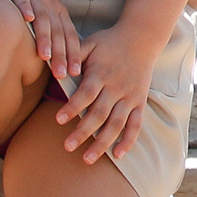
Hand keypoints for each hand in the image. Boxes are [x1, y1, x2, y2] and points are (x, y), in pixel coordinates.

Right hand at [0, 0, 82, 90]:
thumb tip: (51, 58)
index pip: (68, 36)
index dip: (72, 54)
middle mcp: (49, 5)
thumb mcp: (43, 10)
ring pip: (43, 19)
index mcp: (58, 12)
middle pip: (58, 32)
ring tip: (46, 55)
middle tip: (62, 74)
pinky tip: (27, 19)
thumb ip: (48, 30)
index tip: (75, 73)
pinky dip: (26, 8)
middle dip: (61, 54)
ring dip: (45, 37)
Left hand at [56, 19, 160, 164]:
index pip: (86, 93)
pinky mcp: (140, 102)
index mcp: (102, 73)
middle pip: (99, 113)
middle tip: (68, 147)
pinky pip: (136, 124)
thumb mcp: (90, 43)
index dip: (72, 107)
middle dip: (83, 132)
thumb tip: (54, 67)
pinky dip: (129, 140)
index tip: (58, 120)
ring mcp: (130, 96)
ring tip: (87, 158)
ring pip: (117, 123)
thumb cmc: (109, 42)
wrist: (142, 37)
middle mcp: (116, 87)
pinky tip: (118, 155)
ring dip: (103, 142)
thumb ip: (73, 55)